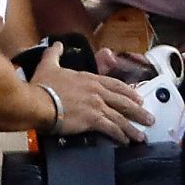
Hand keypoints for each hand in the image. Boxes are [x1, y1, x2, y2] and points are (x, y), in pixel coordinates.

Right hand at [31, 42, 154, 143]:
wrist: (36, 102)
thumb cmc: (42, 86)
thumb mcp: (48, 65)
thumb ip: (54, 54)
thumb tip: (56, 44)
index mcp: (90, 79)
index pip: (115, 85)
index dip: (128, 92)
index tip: (138, 98)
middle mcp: (97, 91)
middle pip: (123, 101)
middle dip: (138, 111)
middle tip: (148, 118)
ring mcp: (97, 105)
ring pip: (121, 117)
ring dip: (133, 127)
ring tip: (142, 135)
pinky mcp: (92, 120)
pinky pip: (111, 128)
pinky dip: (120, 135)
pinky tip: (126, 141)